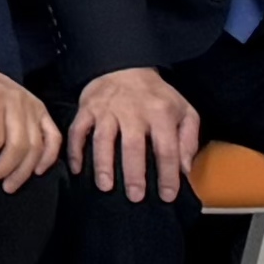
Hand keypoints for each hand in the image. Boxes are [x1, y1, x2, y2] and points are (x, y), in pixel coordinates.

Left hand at [0, 65, 59, 186]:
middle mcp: (16, 99)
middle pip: (18, 145)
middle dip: (4, 169)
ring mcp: (32, 105)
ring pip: (36, 146)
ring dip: (24, 170)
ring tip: (9, 185)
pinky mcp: (41, 111)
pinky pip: (53, 137)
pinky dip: (49, 156)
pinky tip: (37, 171)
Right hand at [68, 66, 203, 201]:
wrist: (124, 66)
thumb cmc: (156, 96)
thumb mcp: (184, 111)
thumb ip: (188, 139)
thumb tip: (184, 169)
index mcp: (160, 113)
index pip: (166, 149)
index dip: (168, 174)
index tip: (166, 195)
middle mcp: (133, 111)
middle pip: (133, 146)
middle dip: (134, 174)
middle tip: (135, 197)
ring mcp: (107, 110)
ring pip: (103, 140)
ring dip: (103, 164)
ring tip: (105, 186)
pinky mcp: (87, 109)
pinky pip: (77, 131)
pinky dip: (75, 151)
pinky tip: (77, 169)